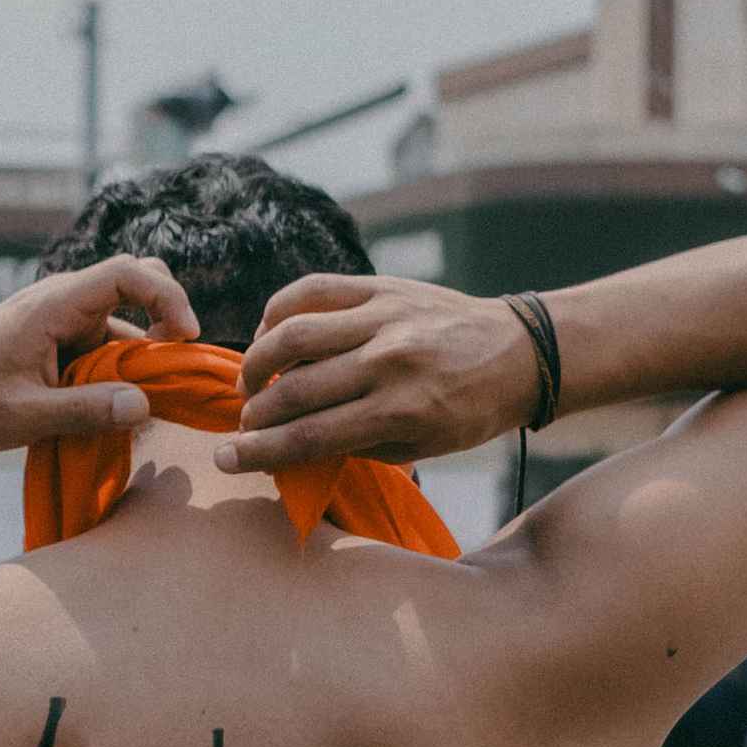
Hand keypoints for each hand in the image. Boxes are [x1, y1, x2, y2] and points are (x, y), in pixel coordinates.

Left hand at [0, 256, 200, 452]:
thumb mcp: (25, 414)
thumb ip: (84, 410)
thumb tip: (142, 406)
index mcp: (56, 304)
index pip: (128, 273)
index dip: (167, 297)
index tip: (185, 336)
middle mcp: (65, 301)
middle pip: (135, 282)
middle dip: (165, 315)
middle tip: (176, 362)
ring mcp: (64, 318)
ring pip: (123, 321)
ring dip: (141, 356)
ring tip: (146, 400)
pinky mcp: (62, 338)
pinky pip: (105, 344)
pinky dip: (120, 370)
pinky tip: (117, 405)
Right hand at [225, 277, 544, 471]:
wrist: (521, 352)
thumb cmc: (468, 412)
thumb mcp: (420, 447)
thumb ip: (356, 444)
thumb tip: (291, 444)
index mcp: (401, 411)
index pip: (310, 436)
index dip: (259, 452)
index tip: (225, 460)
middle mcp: (389, 362)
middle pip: (294, 390)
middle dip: (254, 415)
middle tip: (243, 425)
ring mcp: (384, 318)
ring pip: (292, 334)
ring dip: (257, 362)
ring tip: (252, 382)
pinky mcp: (382, 287)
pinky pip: (312, 291)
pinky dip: (278, 312)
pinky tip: (270, 333)